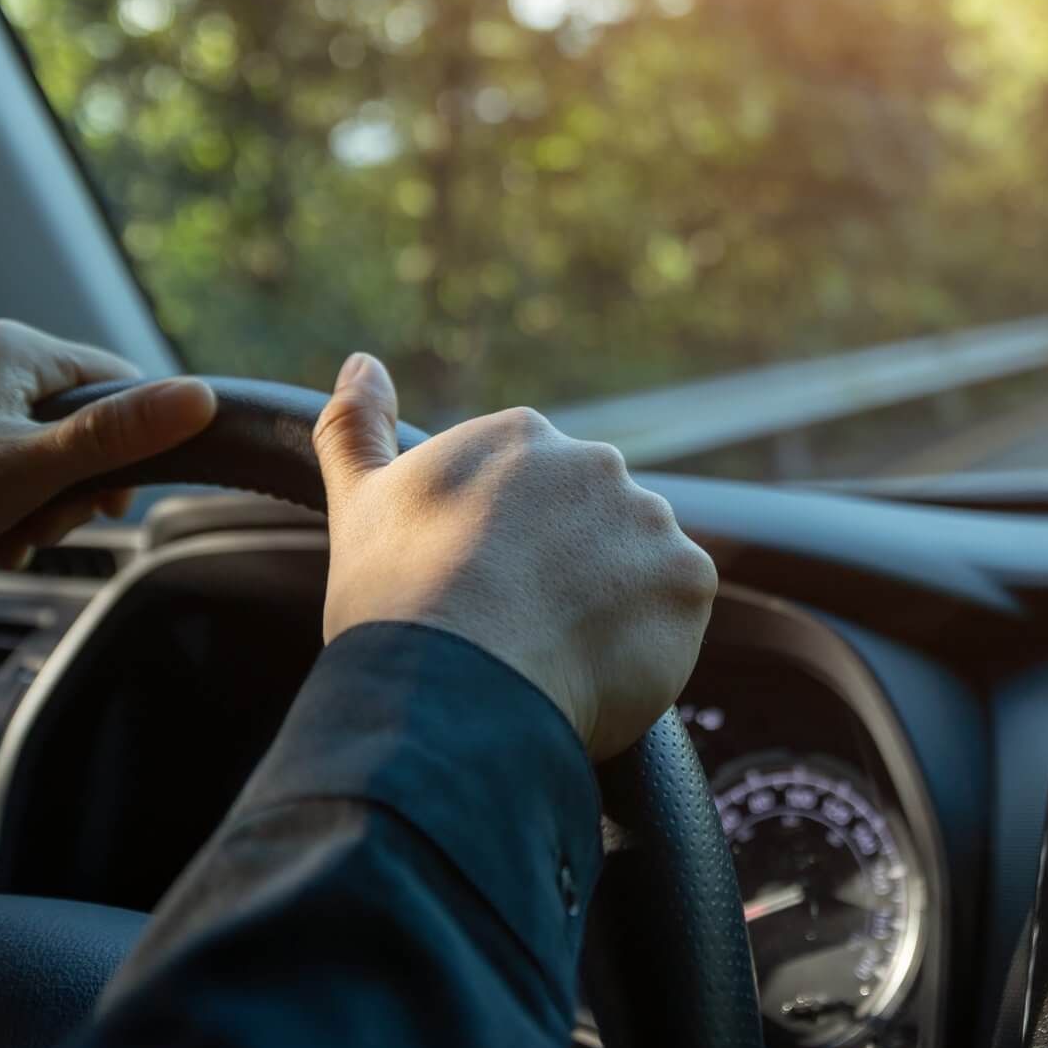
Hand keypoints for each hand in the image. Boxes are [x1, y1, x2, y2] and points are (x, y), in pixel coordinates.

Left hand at [0, 319, 216, 608]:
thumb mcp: (26, 473)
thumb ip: (117, 435)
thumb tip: (204, 396)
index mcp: (12, 346)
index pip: (120, 380)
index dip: (131, 449)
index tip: (106, 508)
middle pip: (71, 417)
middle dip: (67, 484)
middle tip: (35, 531)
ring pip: (22, 441)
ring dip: (26, 498)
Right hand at [313, 352, 716, 757]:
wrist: (453, 684)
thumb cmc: (397, 599)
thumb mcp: (362, 503)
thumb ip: (357, 426)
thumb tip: (361, 363)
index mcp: (523, 438)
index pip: (535, 491)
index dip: (509, 549)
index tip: (487, 587)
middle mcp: (597, 463)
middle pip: (594, 523)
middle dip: (569, 569)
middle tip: (523, 625)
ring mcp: (650, 519)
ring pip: (640, 567)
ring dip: (612, 603)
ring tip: (557, 652)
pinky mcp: (690, 580)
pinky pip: (677, 613)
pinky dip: (648, 643)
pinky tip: (595, 667)